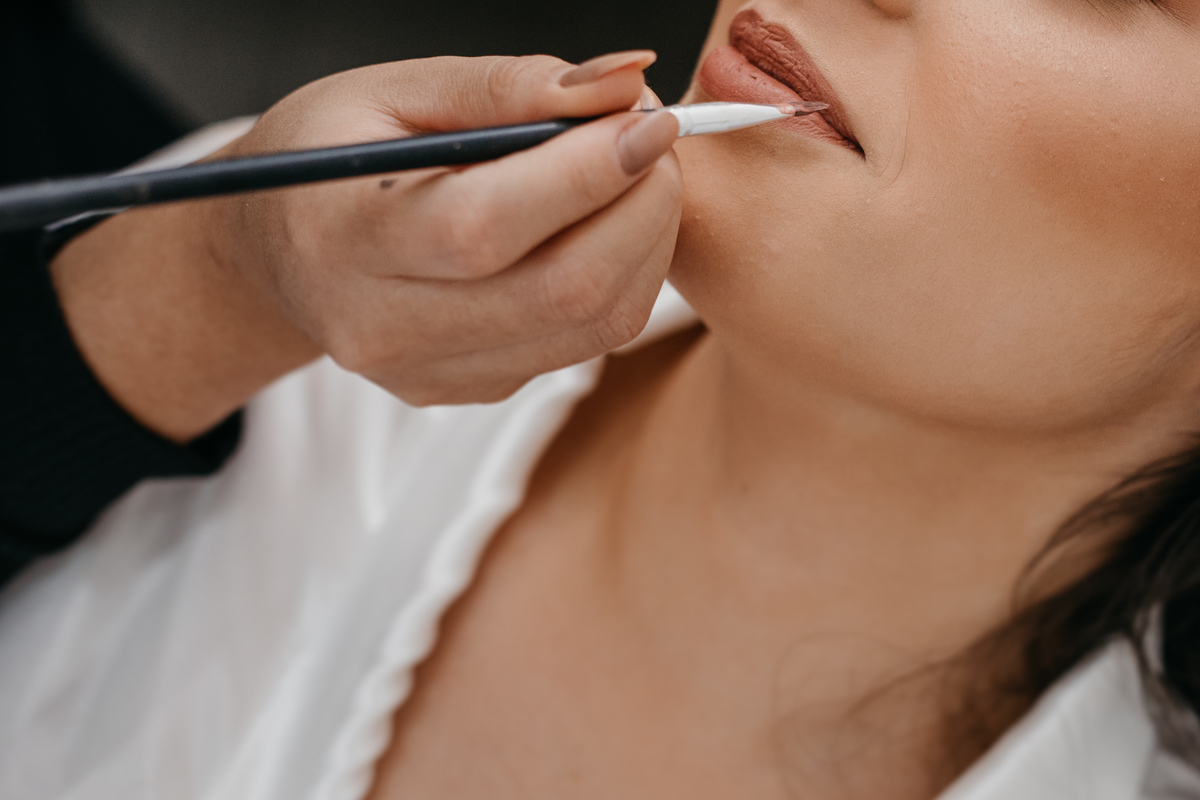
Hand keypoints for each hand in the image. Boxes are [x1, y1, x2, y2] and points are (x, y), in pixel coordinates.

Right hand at [51, 53, 681, 439]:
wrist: (278, 256)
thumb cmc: (329, 158)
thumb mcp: (391, 91)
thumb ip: (505, 86)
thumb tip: (624, 81)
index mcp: (347, 239)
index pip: (487, 226)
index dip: (587, 173)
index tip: (648, 119)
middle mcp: (386, 328)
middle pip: (563, 292)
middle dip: (642, 208)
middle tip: (656, 141)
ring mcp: (433, 372)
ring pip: (594, 327)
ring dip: (646, 243)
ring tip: (635, 176)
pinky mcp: (472, 389)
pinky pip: (584, 343)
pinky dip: (620, 277)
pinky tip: (601, 226)